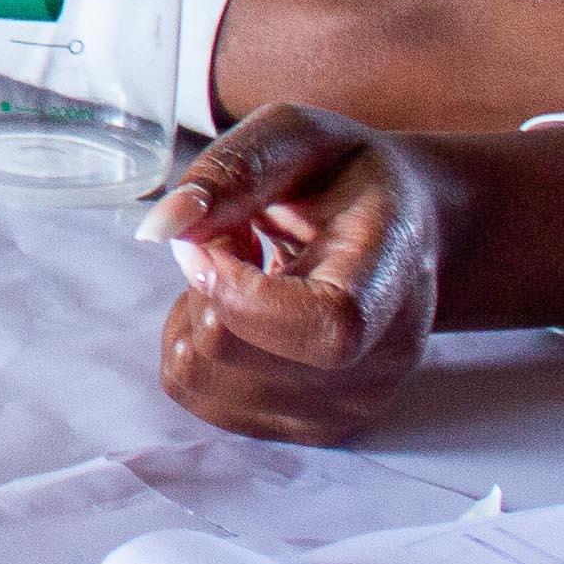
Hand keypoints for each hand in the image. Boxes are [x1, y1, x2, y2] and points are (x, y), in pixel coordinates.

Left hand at [147, 106, 437, 443]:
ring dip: (194, 313)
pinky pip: (197, 394)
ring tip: (249, 275)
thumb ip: (235, 170)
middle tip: (240, 238)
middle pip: (229, 350)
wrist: (402, 234)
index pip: (321, 326)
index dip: (237, 290)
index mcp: (390, 276)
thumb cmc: (348, 179)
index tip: (219, 238)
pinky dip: (197, 346)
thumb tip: (161, 229)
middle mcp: (380, 359)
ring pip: (199, 377)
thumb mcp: (299, 136)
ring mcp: (347, 406)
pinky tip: (245, 312)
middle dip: (202, 280)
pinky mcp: (309, 428)